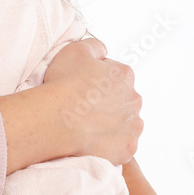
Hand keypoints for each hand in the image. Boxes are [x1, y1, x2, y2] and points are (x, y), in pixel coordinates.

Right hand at [43, 39, 142, 164]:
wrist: (58, 120)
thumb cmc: (65, 85)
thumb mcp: (76, 50)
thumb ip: (95, 46)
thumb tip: (102, 51)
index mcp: (124, 75)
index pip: (114, 75)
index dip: (96, 80)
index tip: (82, 87)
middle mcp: (134, 99)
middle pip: (122, 100)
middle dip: (107, 103)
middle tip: (83, 107)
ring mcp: (133, 126)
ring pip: (124, 123)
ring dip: (111, 123)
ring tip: (87, 125)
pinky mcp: (127, 148)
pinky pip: (121, 145)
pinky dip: (109, 144)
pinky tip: (92, 139)